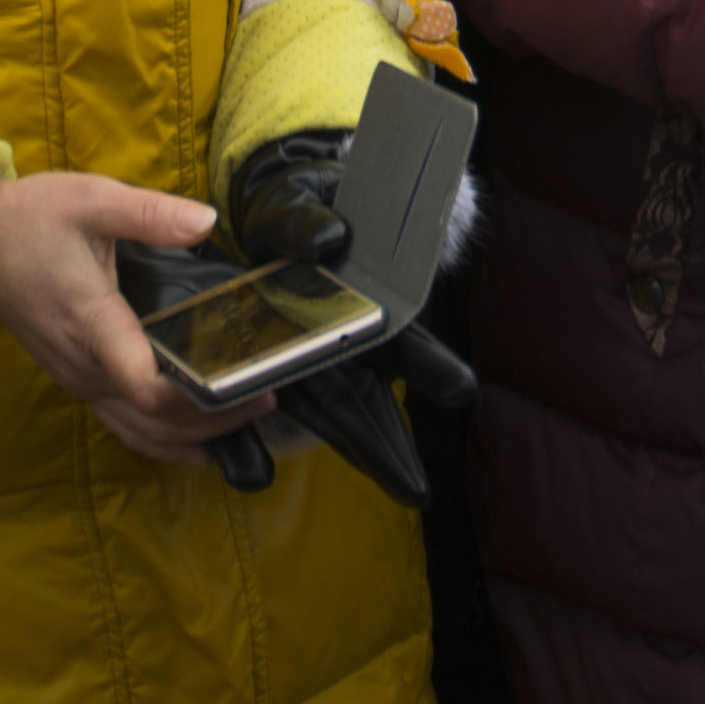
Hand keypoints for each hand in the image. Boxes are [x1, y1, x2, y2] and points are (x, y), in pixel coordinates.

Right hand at [0, 169, 269, 463]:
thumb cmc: (31, 220)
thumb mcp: (91, 200)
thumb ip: (151, 213)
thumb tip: (206, 220)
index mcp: (93, 324)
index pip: (146, 386)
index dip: (193, 398)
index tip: (243, 386)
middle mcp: (84, 366)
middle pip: (153, 420)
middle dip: (212, 419)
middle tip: (266, 399)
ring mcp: (77, 379)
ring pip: (137, 432)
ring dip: (190, 435)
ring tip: (244, 420)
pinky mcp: (75, 378)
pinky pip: (121, 423)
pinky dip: (161, 438)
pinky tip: (194, 440)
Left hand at [221, 120, 471, 506]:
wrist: (262, 217)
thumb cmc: (295, 209)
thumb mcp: (296, 206)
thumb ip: (305, 222)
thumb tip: (329, 239)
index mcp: (362, 300)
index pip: (402, 338)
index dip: (429, 365)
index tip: (459, 388)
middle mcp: (341, 342)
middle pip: (368, 399)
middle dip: (387, 444)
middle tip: (416, 489)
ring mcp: (303, 364)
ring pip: (329, 417)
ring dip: (349, 455)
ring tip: (381, 497)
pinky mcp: (259, 374)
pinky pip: (254, 417)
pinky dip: (246, 448)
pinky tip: (250, 474)